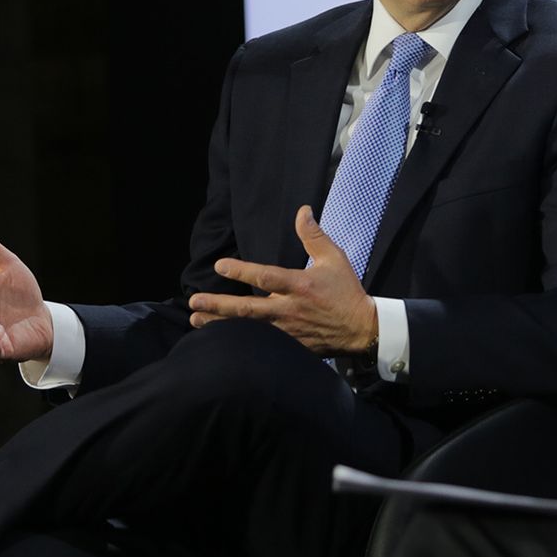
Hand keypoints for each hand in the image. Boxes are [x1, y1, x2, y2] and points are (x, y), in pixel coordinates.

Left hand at [186, 206, 376, 356]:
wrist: (361, 329)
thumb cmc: (346, 291)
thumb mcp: (334, 258)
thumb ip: (313, 235)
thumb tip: (302, 210)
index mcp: (299, 285)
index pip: (265, 277)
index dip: (241, 271)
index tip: (220, 266)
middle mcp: (289, 309)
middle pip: (248, 309)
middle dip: (219, 305)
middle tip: (194, 301)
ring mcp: (287, 330)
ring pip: (248, 329)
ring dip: (220, 324)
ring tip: (196, 319)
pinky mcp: (289, 346)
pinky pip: (259, 345)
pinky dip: (238, 342)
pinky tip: (219, 340)